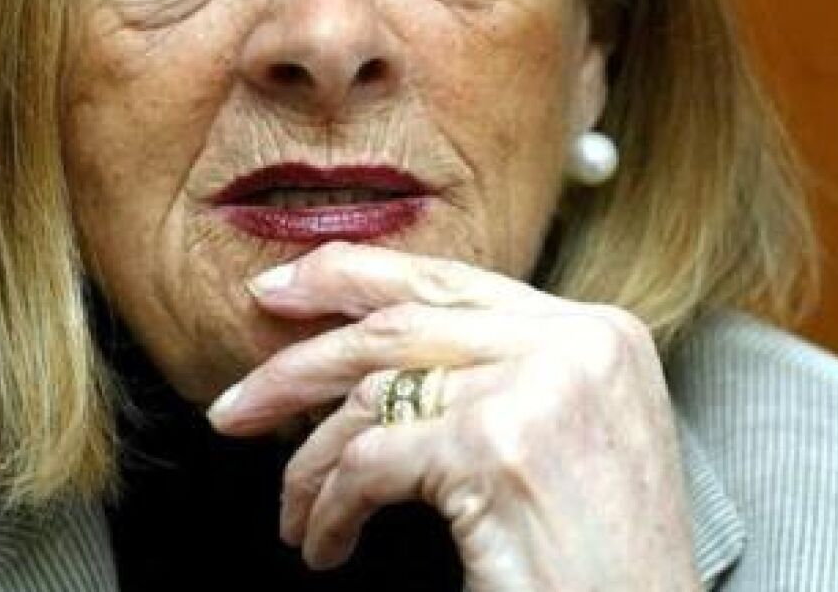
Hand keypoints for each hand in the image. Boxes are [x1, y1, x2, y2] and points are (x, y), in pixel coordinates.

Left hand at [207, 241, 700, 591]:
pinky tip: (329, 545)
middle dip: (300, 362)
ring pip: (373, 395)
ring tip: (295, 511)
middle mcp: (575, 343)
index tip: (286, 288)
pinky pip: (370, 462)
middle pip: (400, 324)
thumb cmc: (601, 561)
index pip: (455, 281)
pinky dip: (331, 509)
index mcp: (601, 332)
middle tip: (236, 402)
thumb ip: (499, 377)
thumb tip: (375, 358)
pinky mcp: (495, 445)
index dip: (356, 276)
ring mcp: (538, 387)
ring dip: (310, 461)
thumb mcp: (566, 439)